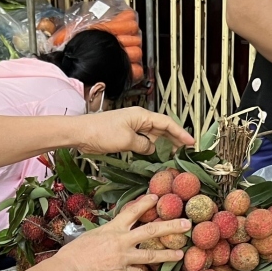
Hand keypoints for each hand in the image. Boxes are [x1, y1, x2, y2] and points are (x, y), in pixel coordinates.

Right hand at [50, 195, 189, 270]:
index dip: (145, 203)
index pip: (132, 211)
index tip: (157, 197)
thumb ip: (106, 233)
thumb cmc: (74, 252)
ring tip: (181, 254)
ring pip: (151, 254)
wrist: (68, 269)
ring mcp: (123, 257)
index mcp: (113, 228)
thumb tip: (112, 231)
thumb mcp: (91, 235)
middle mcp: (122, 240)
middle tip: (187, 223)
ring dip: (168, 254)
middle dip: (171, 226)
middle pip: (151, 230)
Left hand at [74, 107, 195, 155]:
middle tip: (186, 149)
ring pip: (153, 134)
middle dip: (174, 138)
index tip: (190, 142)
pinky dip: (151, 146)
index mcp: (141, 116)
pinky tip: (154, 154)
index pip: (166, 123)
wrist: (81, 133)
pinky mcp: (124, 134)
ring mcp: (131, 126)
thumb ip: (144, 145)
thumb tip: (152, 149)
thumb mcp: (127, 141)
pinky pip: (143, 139)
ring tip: (174, 153)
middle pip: (162, 127)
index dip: (180, 133)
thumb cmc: (102, 132)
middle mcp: (138, 119)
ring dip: (163, 143)